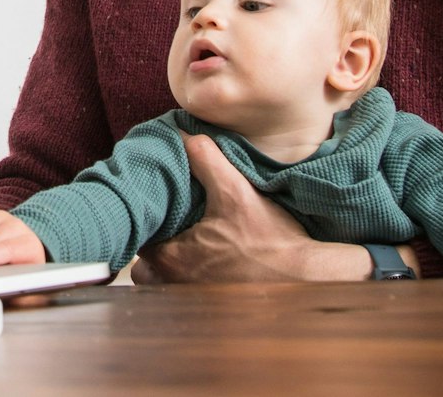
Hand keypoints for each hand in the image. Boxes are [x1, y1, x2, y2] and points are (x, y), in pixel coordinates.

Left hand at [132, 134, 354, 282]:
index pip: (138, 238)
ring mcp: (193, 298)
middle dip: (151, 249)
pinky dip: (189, 280)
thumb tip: (183, 134)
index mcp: (172, 258)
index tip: (155, 208)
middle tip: (167, 227)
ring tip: (185, 243)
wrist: (304, 277)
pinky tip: (207, 262)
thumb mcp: (236, 191)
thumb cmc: (269, 240)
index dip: (144, 221)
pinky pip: (184, 295)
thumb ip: (206, 160)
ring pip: (162, 284)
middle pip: (144, 268)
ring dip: (168, 268)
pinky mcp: (213, 307)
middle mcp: (176, 284)